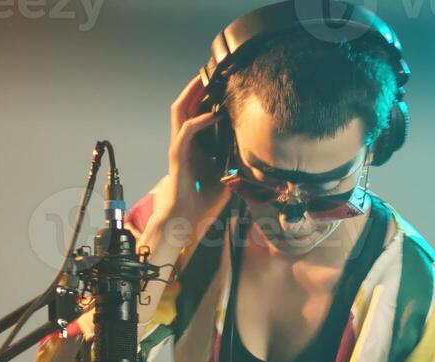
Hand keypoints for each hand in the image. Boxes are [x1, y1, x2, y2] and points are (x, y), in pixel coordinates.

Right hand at [149, 74, 231, 237]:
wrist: (187, 217)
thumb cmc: (205, 199)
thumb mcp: (227, 172)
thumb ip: (236, 157)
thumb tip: (256, 148)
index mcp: (194, 143)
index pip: (197, 110)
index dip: (207, 94)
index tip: (223, 81)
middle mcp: (184, 140)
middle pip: (186, 103)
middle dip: (197, 86)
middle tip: (212, 71)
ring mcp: (179, 145)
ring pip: (180, 109)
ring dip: (193, 93)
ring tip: (206, 79)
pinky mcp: (177, 154)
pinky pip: (187, 129)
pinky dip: (200, 119)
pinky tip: (215, 114)